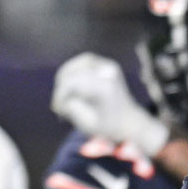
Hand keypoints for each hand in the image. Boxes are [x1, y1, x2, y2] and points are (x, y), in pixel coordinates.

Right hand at [51, 52, 169, 155]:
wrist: (130, 122)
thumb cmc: (109, 127)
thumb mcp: (88, 124)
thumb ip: (71, 108)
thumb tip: (62, 95)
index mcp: (104, 88)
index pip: (71, 83)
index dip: (59, 95)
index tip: (57, 109)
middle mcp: (109, 73)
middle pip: (74, 72)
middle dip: (62, 86)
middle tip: (60, 103)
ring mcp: (111, 67)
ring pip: (79, 63)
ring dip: (67, 75)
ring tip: (64, 92)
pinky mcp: (110, 65)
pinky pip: (86, 61)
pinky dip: (76, 70)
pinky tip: (72, 83)